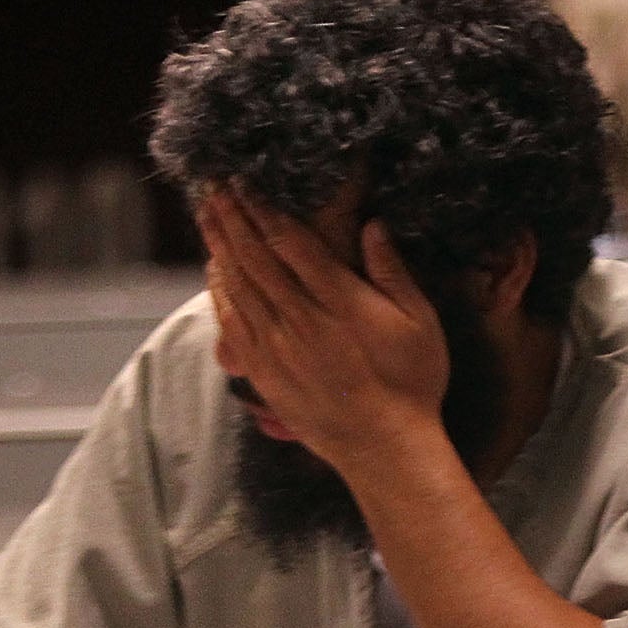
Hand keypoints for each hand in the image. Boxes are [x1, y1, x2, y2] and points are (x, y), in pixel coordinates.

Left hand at [199, 192, 451, 475]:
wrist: (385, 447)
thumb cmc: (411, 384)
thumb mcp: (420, 324)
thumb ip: (394, 273)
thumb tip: (373, 226)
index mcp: (341, 302)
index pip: (290, 242)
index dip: (264, 208)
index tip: (247, 181)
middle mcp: (302, 319)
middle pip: (256, 257)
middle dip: (233, 217)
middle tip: (213, 184)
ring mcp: (278, 347)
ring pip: (238, 285)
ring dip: (219, 246)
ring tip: (206, 213)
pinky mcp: (264, 371)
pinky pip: (232, 323)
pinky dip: (219, 291)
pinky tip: (214, 269)